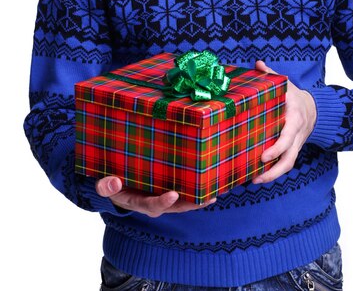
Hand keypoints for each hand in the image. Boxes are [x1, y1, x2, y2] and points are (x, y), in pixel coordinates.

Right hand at [96, 176, 215, 216]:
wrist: (113, 184)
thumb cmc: (110, 183)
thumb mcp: (103, 185)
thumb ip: (105, 186)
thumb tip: (113, 182)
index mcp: (138, 201)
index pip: (152, 204)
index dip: (162, 202)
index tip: (173, 195)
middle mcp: (153, 202)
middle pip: (174, 206)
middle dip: (190, 204)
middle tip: (205, 199)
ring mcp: (161, 196)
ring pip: (182, 201)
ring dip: (197, 199)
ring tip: (213, 194)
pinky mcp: (167, 188)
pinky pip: (183, 192)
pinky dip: (195, 190)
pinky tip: (208, 184)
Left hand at [252, 60, 316, 182]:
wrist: (315, 109)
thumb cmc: (295, 96)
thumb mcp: (286, 84)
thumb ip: (272, 75)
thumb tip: (258, 64)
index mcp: (295, 117)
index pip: (288, 136)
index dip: (277, 147)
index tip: (264, 156)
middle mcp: (297, 133)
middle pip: (290, 157)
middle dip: (274, 170)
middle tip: (257, 175)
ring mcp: (296, 143)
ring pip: (289, 164)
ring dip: (273, 175)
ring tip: (256, 180)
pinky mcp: (293, 149)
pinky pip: (286, 163)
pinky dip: (274, 172)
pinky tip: (259, 176)